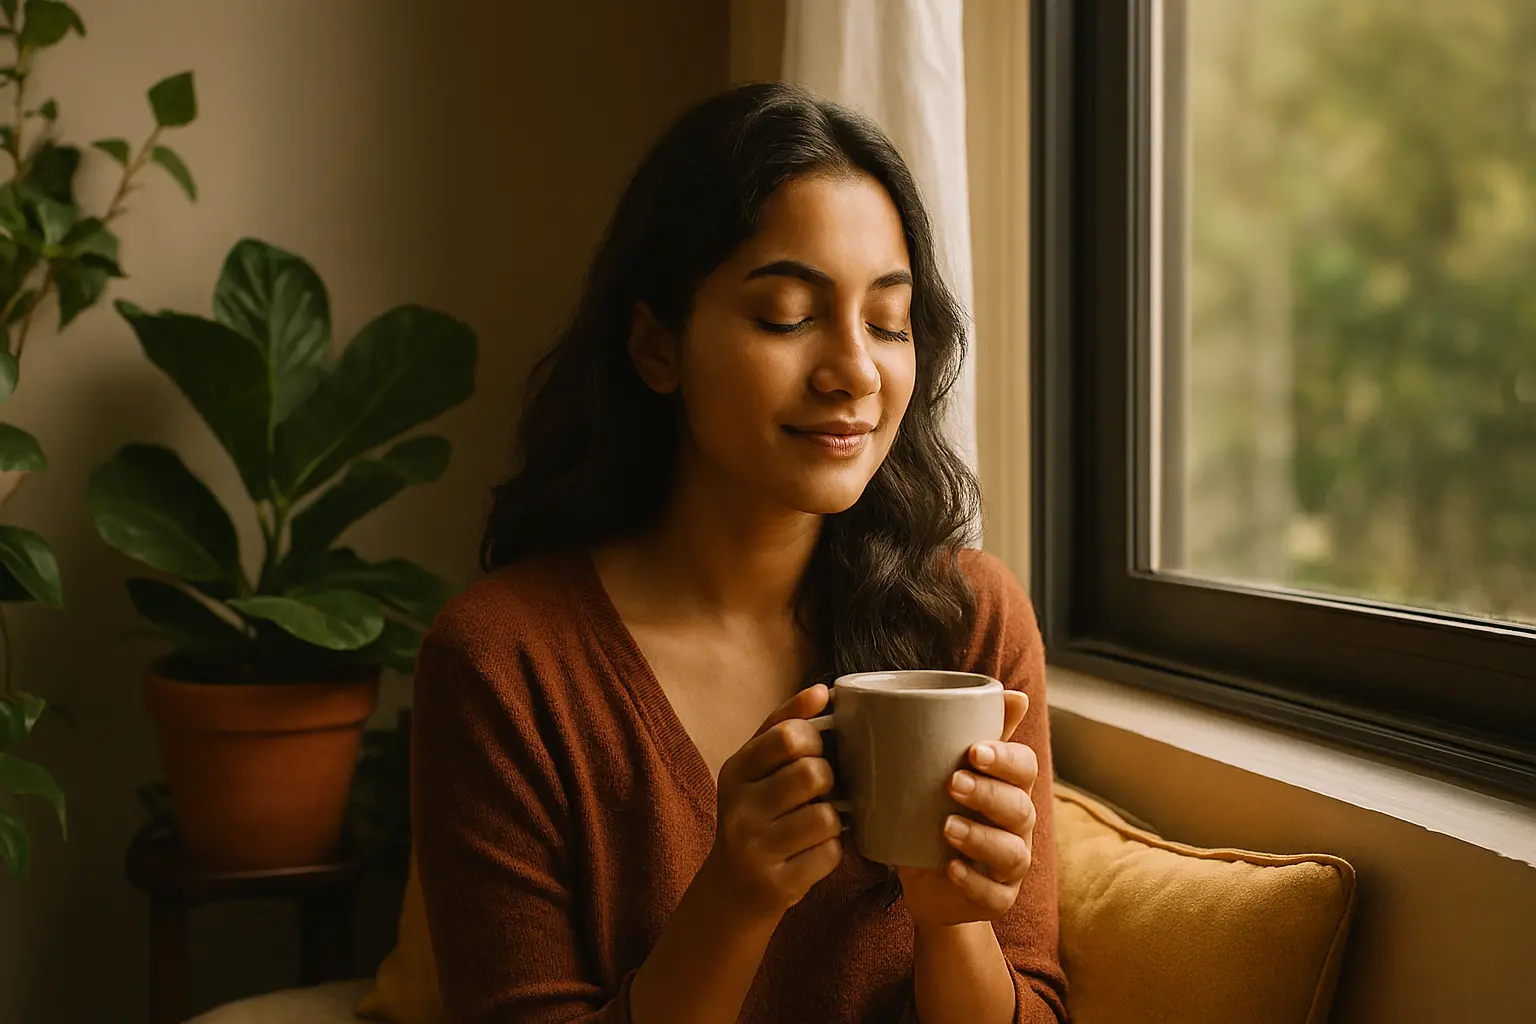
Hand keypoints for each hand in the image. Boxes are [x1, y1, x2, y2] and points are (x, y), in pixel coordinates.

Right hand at [700, 684, 843, 921]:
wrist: (732, 890)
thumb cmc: (755, 815)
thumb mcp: (755, 768)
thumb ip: (785, 725)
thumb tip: (822, 690)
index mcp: (734, 771)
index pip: (788, 736)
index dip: (815, 739)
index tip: (814, 751)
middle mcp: (738, 809)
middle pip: (813, 774)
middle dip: (828, 779)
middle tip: (819, 791)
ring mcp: (755, 849)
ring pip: (826, 816)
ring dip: (831, 818)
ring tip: (815, 822)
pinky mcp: (777, 884)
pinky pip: (830, 853)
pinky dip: (831, 850)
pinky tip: (813, 851)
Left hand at [898, 690, 1036, 928]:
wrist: (928, 883)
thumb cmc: (937, 813)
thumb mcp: (946, 772)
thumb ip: (972, 733)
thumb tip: (1011, 693)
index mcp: (1008, 787)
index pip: (1023, 767)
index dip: (1005, 758)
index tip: (973, 750)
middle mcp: (1017, 825)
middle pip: (1020, 807)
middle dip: (989, 794)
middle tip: (952, 783)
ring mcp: (1011, 865)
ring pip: (1013, 852)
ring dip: (981, 837)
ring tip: (946, 827)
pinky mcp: (998, 898)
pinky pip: (995, 893)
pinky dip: (974, 881)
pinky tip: (951, 868)